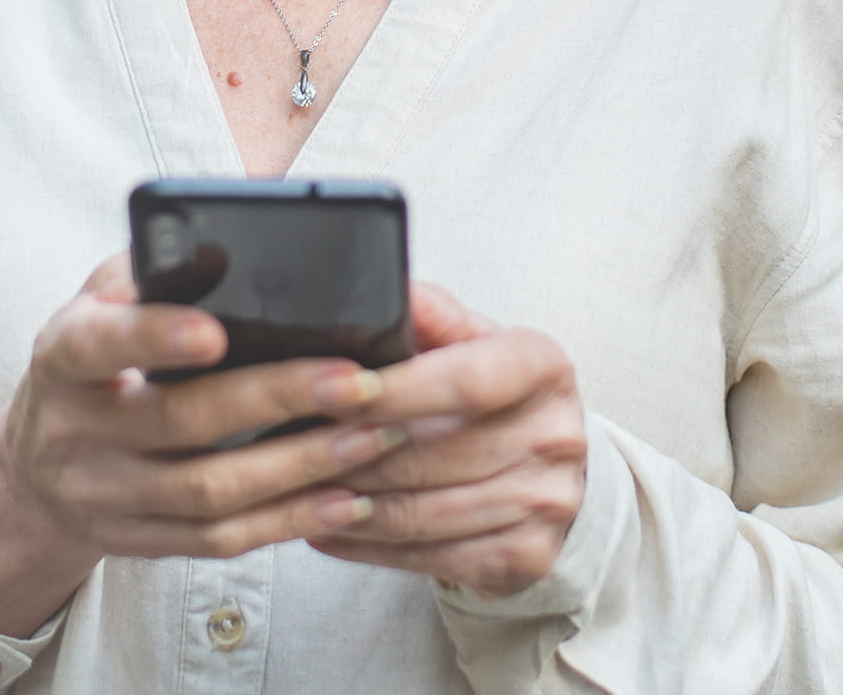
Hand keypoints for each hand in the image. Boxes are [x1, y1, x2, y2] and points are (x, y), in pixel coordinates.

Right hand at [0, 254, 407, 632]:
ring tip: (372, 436)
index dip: (154, 338)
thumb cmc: (90, 367)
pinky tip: (346, 499)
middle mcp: (74, 432)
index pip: (98, 344)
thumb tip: (223, 250)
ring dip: (301, 465)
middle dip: (276, 400)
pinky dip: (290, 521)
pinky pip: (222, 538)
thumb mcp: (96, 308)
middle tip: (356, 381)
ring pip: (210, 491)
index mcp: (61, 358)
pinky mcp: (141, 541)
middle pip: (179, 421)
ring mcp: (106, 495)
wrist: (38, 473)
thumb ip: (149, 275)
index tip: (217, 333)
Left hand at [307, 281, 586, 598]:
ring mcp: (546, 503)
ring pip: (424, 512)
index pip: (463, 380)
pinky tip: (322, 527)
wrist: (547, 465)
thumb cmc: (488, 393)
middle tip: (286, 447)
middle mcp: (555, 437)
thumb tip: (377, 285)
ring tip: (292, 489)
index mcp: (541, 367)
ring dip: (348, 504)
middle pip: (432, 453)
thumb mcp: (467, 337)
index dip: (395, 389)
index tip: (331, 390)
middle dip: (349, 452)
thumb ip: (424, 314)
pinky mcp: (527, 557)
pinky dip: (367, 545)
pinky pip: (431, 556)